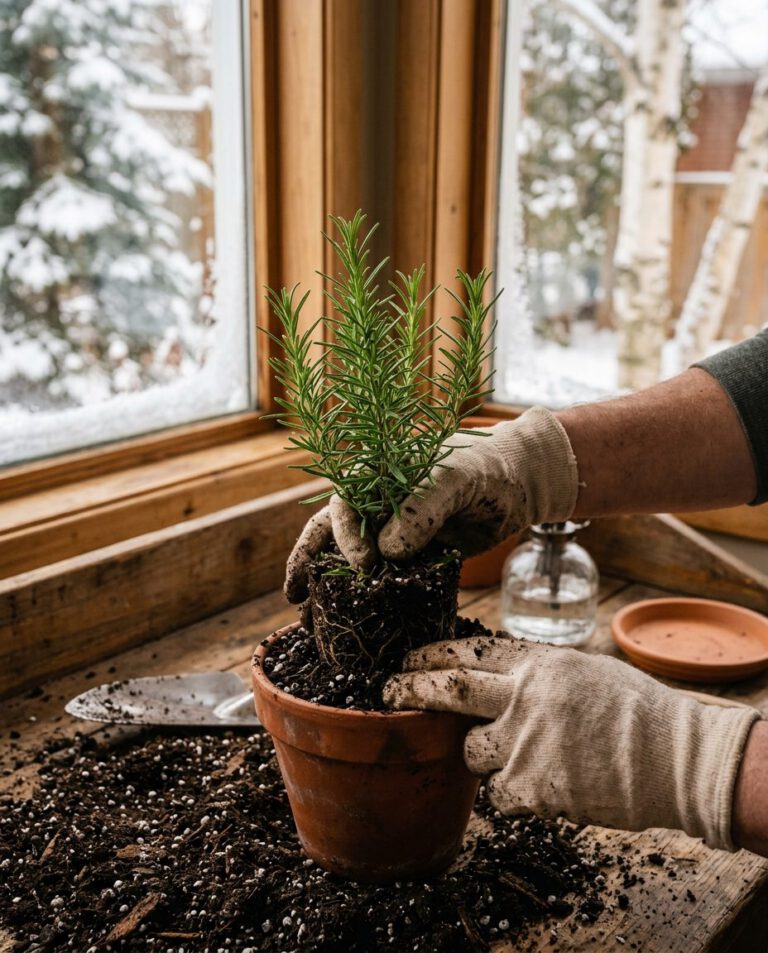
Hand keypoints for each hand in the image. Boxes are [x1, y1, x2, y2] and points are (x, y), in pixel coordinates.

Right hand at [284, 406, 578, 600]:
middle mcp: (377, 502)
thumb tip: (386, 550)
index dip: (342, 534)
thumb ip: (423, 506)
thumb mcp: (459, 477)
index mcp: (378, 474)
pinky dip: (364, 596)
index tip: (363, 564)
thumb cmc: (490, 466)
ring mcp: (393, 530)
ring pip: (349, 556)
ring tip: (306, 616)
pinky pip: (382, 576)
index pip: (342, 503)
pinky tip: (349, 621)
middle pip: (330, 531)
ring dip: (326, 583)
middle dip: (307, 561)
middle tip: (294, 595)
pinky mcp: (412, 555)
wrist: (524, 482)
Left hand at [383, 634, 759, 849]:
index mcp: (537, 664)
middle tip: (387, 691)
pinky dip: (513, 794)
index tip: (408, 659)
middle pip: (447, 690)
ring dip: (483, 756)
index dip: (431, 654)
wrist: (675, 759)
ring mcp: (523, 743)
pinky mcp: (530, 787)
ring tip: (524, 758)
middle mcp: (523, 698)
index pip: (468, 651)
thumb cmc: (638, 713)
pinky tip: (548, 786)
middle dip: (409, 689)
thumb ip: (536, 675)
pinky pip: (499, 795)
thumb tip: (498, 678)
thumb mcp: (583, 670)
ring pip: (470, 752)